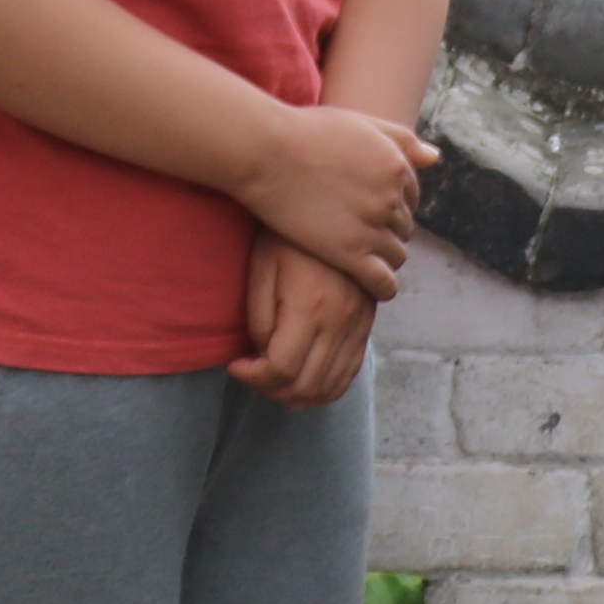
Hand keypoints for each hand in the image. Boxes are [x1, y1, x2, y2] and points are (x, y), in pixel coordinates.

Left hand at [236, 236, 380, 405]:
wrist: (333, 208)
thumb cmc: (286, 236)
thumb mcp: (261, 269)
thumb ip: (259, 320)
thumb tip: (262, 355)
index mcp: (309, 307)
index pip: (282, 369)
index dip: (253, 378)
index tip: (236, 366)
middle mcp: (340, 322)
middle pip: (306, 385)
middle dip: (272, 390)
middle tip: (253, 375)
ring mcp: (358, 325)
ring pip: (331, 386)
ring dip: (299, 395)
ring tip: (274, 382)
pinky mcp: (366, 324)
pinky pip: (351, 371)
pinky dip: (327, 388)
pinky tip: (304, 381)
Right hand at [237, 105, 438, 294]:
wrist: (268, 152)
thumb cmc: (307, 133)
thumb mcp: (361, 124)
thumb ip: (401, 139)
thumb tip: (434, 157)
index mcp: (397, 166)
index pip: (411, 197)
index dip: (391, 204)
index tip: (369, 210)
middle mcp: (391, 197)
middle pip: (404, 226)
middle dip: (387, 230)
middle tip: (360, 233)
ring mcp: (372, 227)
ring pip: (397, 255)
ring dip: (384, 257)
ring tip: (361, 257)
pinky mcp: (350, 254)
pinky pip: (382, 282)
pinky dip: (382, 287)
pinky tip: (371, 287)